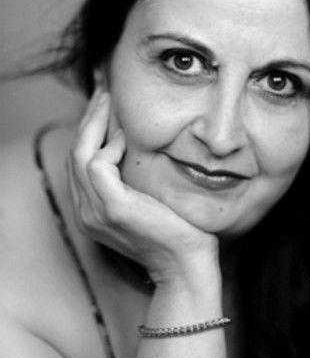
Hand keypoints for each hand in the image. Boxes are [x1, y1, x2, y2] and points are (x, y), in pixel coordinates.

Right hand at [67, 87, 219, 286]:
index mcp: (93, 210)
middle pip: (75, 154)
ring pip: (81, 155)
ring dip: (94, 123)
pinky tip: (126, 136)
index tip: (103, 106)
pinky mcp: (114, 209)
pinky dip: (109, 146)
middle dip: (88, 120)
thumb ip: (132, 179)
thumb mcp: (146, 201)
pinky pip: (98, 166)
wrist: (187, 264)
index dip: (88, 132)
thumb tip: (133, 144)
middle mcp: (87, 212)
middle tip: (104, 93)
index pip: (80, 163)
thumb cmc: (175, 231)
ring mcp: (96, 213)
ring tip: (109, 100)